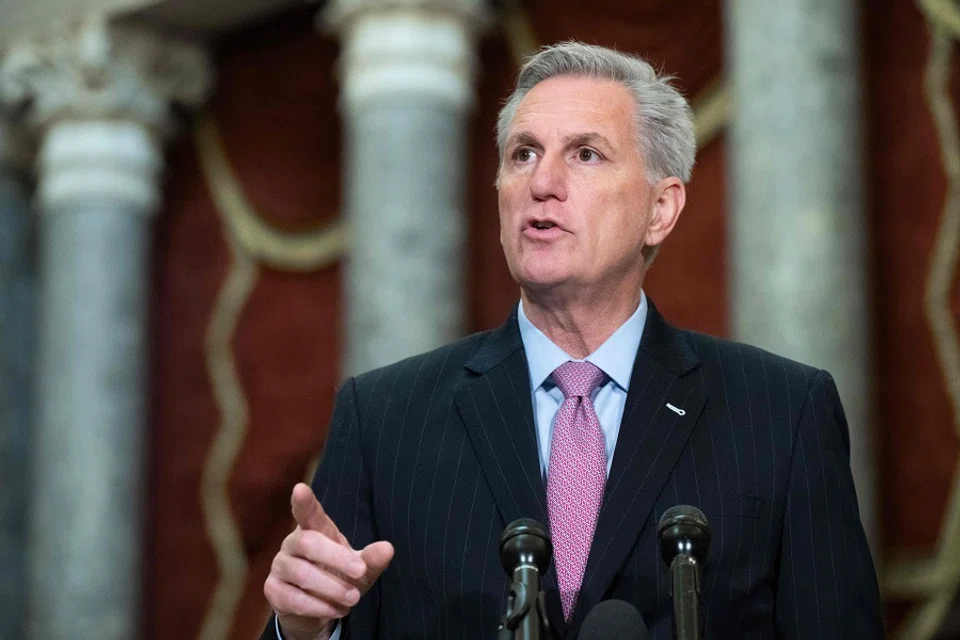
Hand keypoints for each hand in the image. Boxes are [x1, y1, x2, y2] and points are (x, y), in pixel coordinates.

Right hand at [263, 483, 394, 639]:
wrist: (317, 609)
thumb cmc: (338, 577)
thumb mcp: (360, 569)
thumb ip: (372, 559)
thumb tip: (388, 548)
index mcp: (315, 530)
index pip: (307, 512)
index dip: (303, 502)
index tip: (300, 489)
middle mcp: (292, 543)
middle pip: (309, 543)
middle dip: (337, 558)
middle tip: (360, 571)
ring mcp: (280, 566)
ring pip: (302, 573)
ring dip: (331, 588)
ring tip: (353, 598)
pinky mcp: (273, 590)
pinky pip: (294, 598)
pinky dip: (319, 606)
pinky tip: (335, 609)